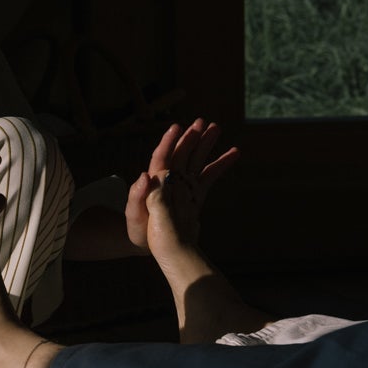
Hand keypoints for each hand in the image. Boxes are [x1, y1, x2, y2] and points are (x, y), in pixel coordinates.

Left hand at [125, 118, 238, 251]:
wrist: (150, 246)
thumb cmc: (138, 232)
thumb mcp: (134, 216)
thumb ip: (138, 197)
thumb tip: (144, 176)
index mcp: (155, 183)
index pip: (162, 157)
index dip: (168, 142)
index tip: (177, 127)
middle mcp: (170, 181)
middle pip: (181, 154)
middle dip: (191, 137)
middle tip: (204, 121)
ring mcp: (183, 187)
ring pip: (196, 161)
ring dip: (206, 145)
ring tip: (217, 128)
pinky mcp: (194, 196)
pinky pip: (209, 176)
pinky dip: (220, 165)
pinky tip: (233, 154)